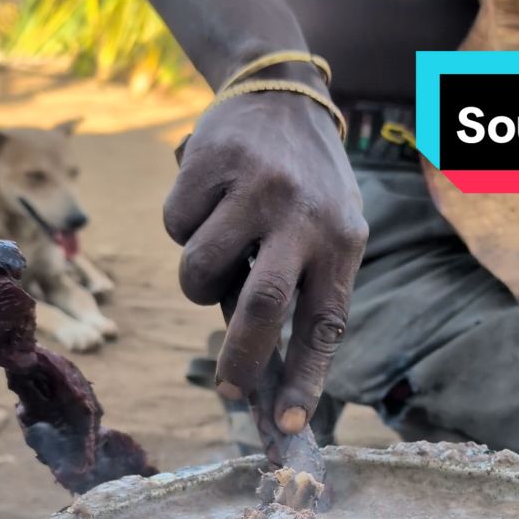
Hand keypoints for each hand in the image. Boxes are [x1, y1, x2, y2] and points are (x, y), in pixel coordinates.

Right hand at [164, 89, 367, 431]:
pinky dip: (182, 229)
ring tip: (216, 259)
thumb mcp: (326, 232)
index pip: (324, 323)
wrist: (282, 94)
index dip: (307, 378)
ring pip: (201, 272)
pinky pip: (176, 227)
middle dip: (240, 360)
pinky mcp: (210, 163)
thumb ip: (299, 289)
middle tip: (227, 390)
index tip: (290, 424)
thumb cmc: (306, 187)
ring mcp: (255, 187)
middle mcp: (302, 216)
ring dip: (198, 285)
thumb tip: (260, 372)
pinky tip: (206, 202)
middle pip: (262, 306)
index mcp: (341, 241)